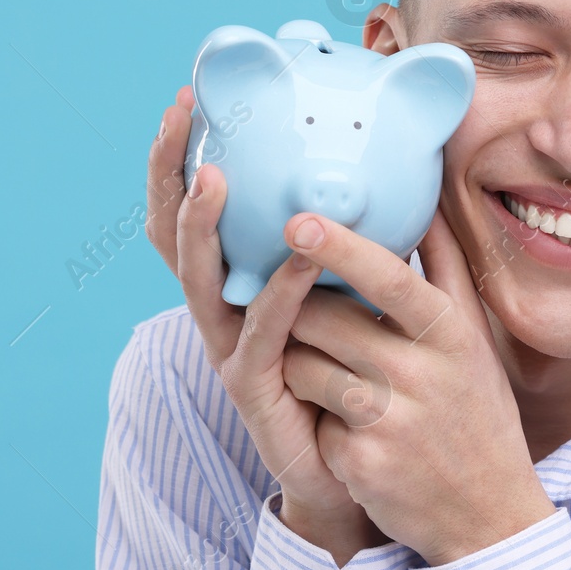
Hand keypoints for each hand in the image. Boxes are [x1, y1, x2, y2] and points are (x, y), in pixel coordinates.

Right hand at [145, 88, 380, 563]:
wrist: (359, 468)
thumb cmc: (357, 373)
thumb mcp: (356, 294)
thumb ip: (358, 241)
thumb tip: (400, 167)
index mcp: (239, 284)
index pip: (196, 210)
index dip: (182, 158)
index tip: (187, 101)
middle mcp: (222, 312)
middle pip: (174, 236)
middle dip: (171, 174)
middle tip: (177, 120)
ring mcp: (233, 351)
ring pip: (202, 282)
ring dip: (204, 226)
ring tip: (214, 178)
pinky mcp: (257, 390)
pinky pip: (265, 332)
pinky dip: (281, 290)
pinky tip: (300, 257)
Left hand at [282, 208, 557, 566]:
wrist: (487, 513)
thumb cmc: (475, 410)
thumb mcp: (473, 339)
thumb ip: (447, 267)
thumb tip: (426, 193)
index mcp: (451, 332)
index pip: (390, 278)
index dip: (341, 248)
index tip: (300, 221)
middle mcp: (422, 372)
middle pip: (322, 317)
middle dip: (301, 309)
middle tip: (306, 314)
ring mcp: (389, 419)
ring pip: (302, 364)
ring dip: (301, 365)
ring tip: (335, 378)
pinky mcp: (360, 460)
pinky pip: (308, 416)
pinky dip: (319, 420)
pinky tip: (352, 434)